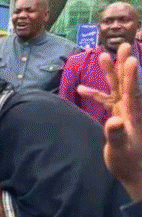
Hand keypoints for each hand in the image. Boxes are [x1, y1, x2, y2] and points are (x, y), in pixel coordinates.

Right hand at [79, 42, 141, 199]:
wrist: (134, 171)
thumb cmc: (127, 162)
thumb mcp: (120, 150)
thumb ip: (116, 134)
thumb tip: (114, 121)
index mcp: (133, 115)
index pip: (132, 91)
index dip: (131, 75)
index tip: (131, 59)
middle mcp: (130, 110)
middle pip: (126, 83)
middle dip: (123, 65)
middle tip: (123, 45)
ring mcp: (125, 113)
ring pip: (117, 88)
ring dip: (110, 73)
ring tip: (103, 55)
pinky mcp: (119, 117)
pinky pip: (107, 101)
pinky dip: (96, 94)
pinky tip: (81, 90)